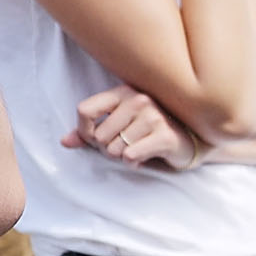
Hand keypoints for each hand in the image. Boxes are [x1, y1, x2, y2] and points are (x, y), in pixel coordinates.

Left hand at [66, 84, 201, 169]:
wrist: (190, 140)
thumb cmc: (148, 132)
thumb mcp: (118, 126)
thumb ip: (89, 132)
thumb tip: (64, 142)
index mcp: (123, 92)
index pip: (84, 110)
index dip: (83, 131)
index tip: (95, 139)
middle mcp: (138, 99)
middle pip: (98, 136)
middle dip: (106, 149)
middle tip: (123, 146)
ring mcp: (153, 116)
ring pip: (113, 149)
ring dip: (121, 157)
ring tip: (136, 150)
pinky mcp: (164, 136)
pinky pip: (130, 156)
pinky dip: (133, 163)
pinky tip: (144, 157)